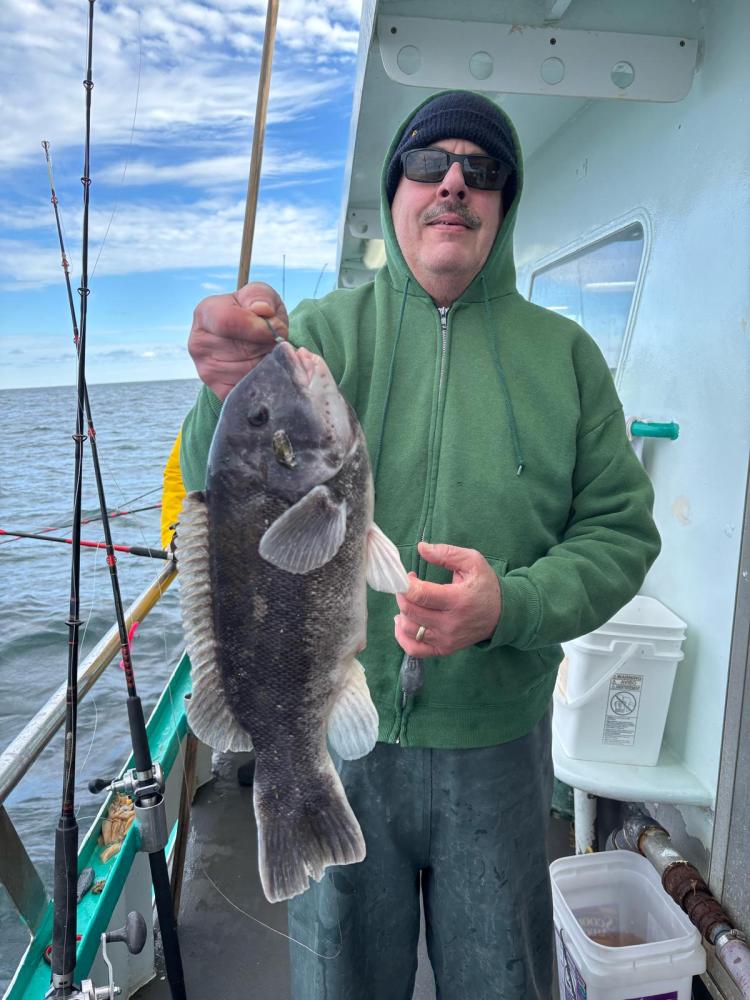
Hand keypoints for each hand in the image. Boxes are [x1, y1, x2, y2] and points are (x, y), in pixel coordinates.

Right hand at [188, 282, 288, 399]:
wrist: (252, 341)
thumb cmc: (256, 315)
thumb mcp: (261, 295)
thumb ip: (261, 296)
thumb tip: (261, 310)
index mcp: (205, 313)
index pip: (228, 321)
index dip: (258, 326)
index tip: (276, 329)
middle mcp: (199, 344)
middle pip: (244, 350)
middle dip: (268, 346)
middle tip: (275, 342)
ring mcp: (207, 371)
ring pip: (251, 372)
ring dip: (271, 365)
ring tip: (270, 354)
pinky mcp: (221, 392)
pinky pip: (251, 392)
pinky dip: (268, 383)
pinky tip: (268, 371)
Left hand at [394, 542, 501, 656]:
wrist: (502, 615)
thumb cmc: (485, 585)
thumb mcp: (472, 562)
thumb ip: (446, 553)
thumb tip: (421, 548)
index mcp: (457, 600)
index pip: (420, 595)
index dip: (406, 584)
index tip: (408, 576)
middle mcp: (450, 623)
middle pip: (410, 611)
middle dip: (402, 595)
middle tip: (408, 586)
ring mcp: (446, 639)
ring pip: (408, 629)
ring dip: (402, 613)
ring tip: (410, 601)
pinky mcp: (444, 649)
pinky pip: (413, 649)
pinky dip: (402, 636)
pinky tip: (403, 622)